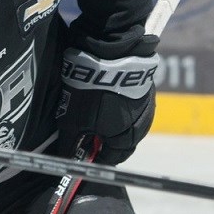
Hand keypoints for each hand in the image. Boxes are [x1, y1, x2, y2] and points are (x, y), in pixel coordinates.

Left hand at [56, 47, 157, 164]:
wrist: (110, 55)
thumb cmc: (90, 95)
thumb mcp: (73, 121)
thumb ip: (70, 143)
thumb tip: (65, 159)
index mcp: (127, 139)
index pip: (112, 158)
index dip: (96, 157)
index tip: (83, 153)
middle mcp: (142, 126)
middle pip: (123, 141)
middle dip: (105, 140)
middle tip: (88, 132)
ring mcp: (147, 106)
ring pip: (130, 122)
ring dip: (114, 122)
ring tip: (95, 112)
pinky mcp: (146, 88)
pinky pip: (132, 105)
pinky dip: (120, 105)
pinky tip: (106, 96)